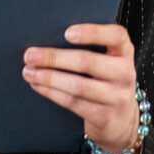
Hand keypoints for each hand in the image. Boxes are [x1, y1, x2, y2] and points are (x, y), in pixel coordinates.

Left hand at [25, 23, 141, 153]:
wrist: (122, 120)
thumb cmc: (107, 81)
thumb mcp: (108, 62)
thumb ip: (91, 49)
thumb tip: (49, 40)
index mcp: (124, 52)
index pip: (116, 36)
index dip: (92, 33)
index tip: (67, 33)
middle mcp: (124, 73)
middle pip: (87, 62)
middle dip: (54, 58)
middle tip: (30, 55)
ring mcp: (116, 96)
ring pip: (78, 85)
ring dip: (48, 78)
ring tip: (29, 72)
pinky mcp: (104, 116)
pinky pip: (73, 102)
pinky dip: (51, 93)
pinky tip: (38, 86)